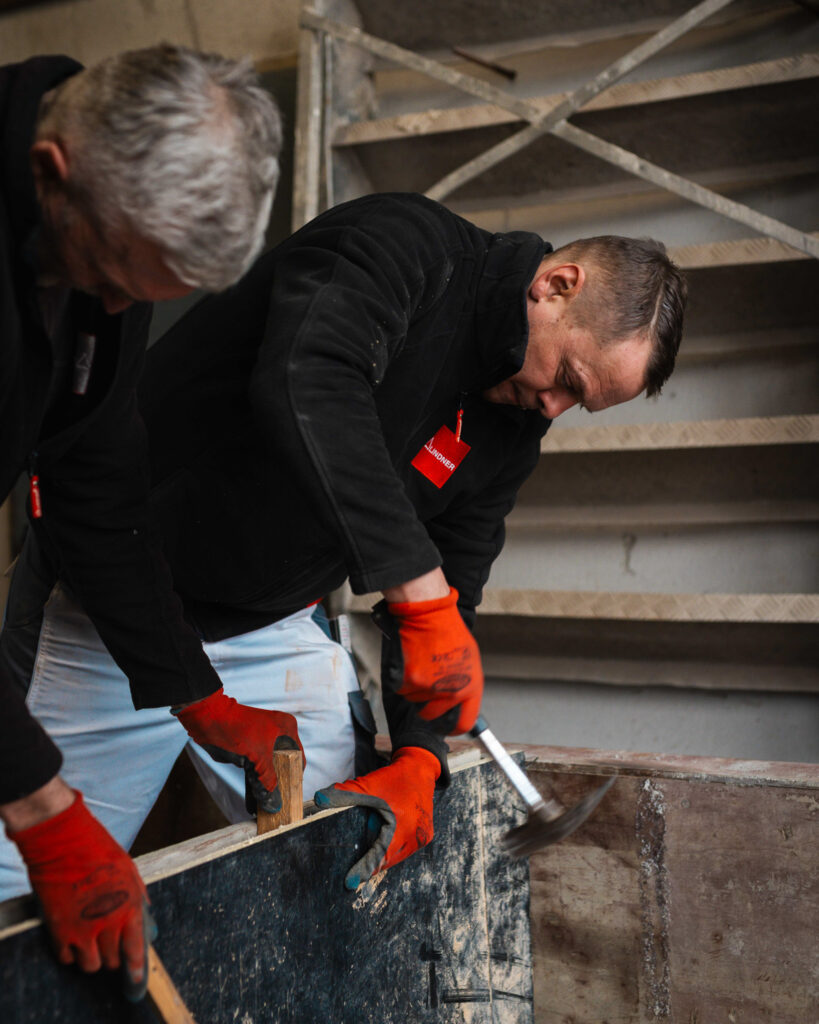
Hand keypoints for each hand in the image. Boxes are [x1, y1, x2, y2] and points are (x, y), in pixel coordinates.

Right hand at [10, 790, 153, 1001]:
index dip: (136, 969)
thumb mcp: (129, 870)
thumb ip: (138, 896)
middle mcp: (107, 923)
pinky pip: (66, 958)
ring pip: (91, 965)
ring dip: (93, 958)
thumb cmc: (98, 849)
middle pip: (113, 960)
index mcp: (129, 907)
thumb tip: (146, 915)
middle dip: (115, 956)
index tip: (136, 979)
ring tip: (92, 944)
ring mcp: (81, 929)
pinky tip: (73, 941)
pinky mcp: (59, 930)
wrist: (62, 841)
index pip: (135, 950)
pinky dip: (71, 954)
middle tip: (111, 947)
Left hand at [175, 688, 304, 813]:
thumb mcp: (257, 756)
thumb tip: (274, 801)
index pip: (298, 755)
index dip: (295, 776)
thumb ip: (268, 778)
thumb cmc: (237, 730)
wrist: (208, 720)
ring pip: (269, 768)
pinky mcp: (250, 749)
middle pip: (283, 763)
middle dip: (279, 784)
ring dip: (265, 785)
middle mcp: (277, 733)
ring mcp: (263, 741)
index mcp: (286, 728)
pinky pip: (256, 769)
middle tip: (277, 804)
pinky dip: (255, 782)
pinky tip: (253, 801)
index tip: (292, 794)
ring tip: (265, 806)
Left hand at [314, 746, 439, 888]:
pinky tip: (378, 851)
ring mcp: (422, 837)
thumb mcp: (369, 784)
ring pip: (396, 856)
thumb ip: (345, 793)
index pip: (381, 854)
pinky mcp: (424, 835)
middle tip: (352, 876)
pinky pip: (404, 849)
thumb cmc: (394, 777)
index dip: (364, 868)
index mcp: (404, 826)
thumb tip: (319, 799)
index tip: (349, 883)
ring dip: (380, 860)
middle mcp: (416, 836)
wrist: (419, 767)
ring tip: (362, 868)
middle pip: (388, 859)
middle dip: (370, 867)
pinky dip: (390, 851)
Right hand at [386, 586, 482, 733]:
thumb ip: (465, 683)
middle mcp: (451, 691)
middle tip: (424, 687)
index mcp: (471, 687)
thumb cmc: (450, 632)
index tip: (445, 724)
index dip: (452, 727)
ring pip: (413, 700)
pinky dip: (401, 679)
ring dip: (413, 687)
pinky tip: (410, 661)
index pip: (463, 724)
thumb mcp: (470, 660)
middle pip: (431, 715)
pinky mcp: (410, 680)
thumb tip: (458, 702)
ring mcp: (429, 687)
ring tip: (420, 664)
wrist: (430, 614)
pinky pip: (401, 689)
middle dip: (425, 705)